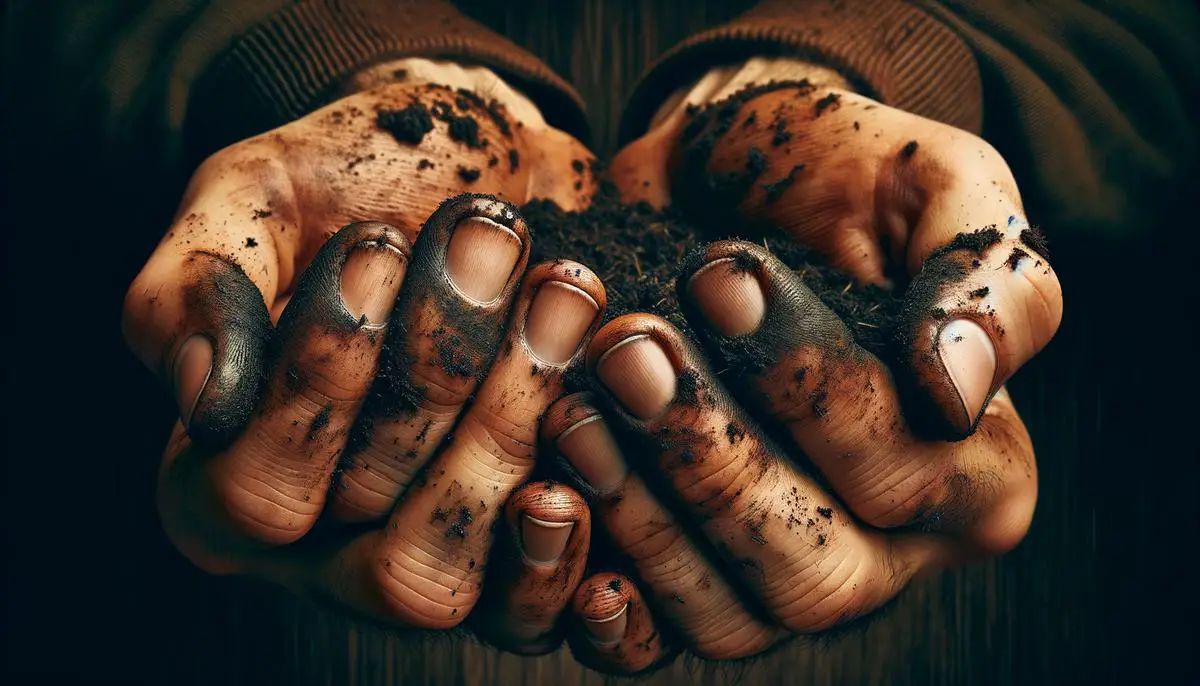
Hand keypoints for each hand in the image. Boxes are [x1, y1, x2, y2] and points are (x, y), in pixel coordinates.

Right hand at [122, 71, 604, 653]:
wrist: (490, 170)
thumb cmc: (354, 182)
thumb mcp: (254, 195)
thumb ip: (194, 284)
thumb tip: (200, 396)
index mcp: (218, 474)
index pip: (257, 494)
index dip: (323, 379)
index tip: (376, 243)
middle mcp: (317, 544)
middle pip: (371, 541)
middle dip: (442, 380)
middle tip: (491, 245)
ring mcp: (419, 554)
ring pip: (449, 577)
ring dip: (516, 424)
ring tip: (562, 289)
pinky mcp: (511, 550)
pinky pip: (528, 610)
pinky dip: (572, 535)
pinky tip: (603, 417)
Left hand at [546, 64, 1061, 672]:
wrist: (716, 182)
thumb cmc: (836, 176)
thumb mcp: (936, 185)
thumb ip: (989, 280)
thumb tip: (955, 391)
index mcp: (977, 474)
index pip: (905, 469)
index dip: (810, 386)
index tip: (720, 277)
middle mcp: (890, 552)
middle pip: (815, 569)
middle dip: (712, 459)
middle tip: (627, 348)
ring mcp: (784, 580)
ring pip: (729, 615)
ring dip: (643, 515)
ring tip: (574, 405)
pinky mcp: (693, 583)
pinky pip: (654, 643)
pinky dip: (606, 606)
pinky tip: (556, 520)